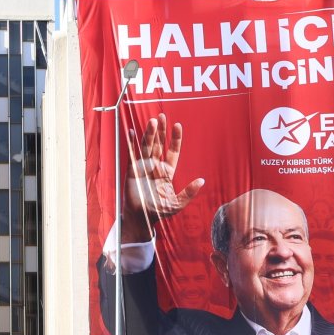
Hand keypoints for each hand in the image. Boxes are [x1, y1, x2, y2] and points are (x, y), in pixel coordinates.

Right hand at [121, 113, 204, 242]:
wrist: (140, 218)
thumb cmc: (158, 212)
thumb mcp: (177, 204)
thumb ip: (189, 193)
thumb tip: (201, 181)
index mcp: (166, 172)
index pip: (172, 152)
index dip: (175, 139)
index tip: (177, 126)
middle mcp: (155, 167)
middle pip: (158, 145)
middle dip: (161, 131)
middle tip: (162, 116)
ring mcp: (143, 167)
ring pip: (147, 146)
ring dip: (149, 134)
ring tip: (153, 122)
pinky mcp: (132, 171)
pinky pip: (131, 154)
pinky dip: (131, 143)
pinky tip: (132, 132)